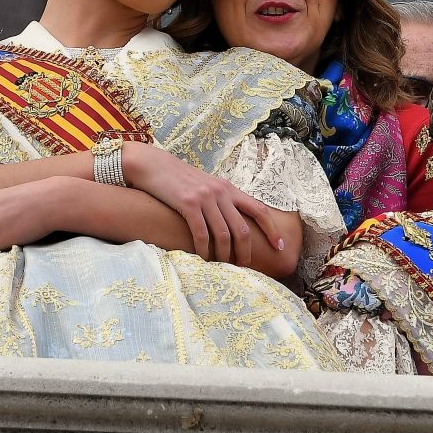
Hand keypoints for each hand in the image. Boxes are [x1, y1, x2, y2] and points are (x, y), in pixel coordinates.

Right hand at [122, 143, 284, 265]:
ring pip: (223, 234)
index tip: (278, 246)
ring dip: (225, 255)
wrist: (155, 165)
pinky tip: (204, 259)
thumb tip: (236, 224)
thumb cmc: (181, 180)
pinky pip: (201, 233)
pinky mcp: (188, 204)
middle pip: (242, 229)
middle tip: (244, 267)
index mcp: (230, 188)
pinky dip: (204, 250)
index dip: (271, 229)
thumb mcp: (208, 186)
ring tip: (224, 267)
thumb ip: (223, 201)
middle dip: (245, 252)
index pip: (259, 210)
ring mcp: (205, 197)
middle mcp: (221, 192)